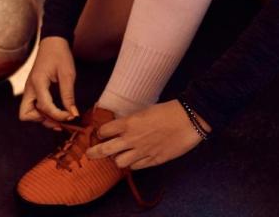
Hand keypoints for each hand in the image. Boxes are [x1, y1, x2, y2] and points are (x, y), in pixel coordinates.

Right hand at [19, 37, 79, 128]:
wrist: (52, 42)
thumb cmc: (60, 55)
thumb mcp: (68, 74)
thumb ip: (68, 95)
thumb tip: (73, 114)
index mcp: (37, 83)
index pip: (45, 108)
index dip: (59, 116)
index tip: (72, 116)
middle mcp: (29, 88)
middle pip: (26, 114)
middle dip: (43, 120)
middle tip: (60, 121)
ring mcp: (29, 89)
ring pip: (28, 112)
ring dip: (43, 118)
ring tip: (61, 118)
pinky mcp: (33, 90)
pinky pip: (33, 107)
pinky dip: (43, 113)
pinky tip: (57, 112)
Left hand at [85, 100, 209, 169]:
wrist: (188, 120)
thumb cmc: (167, 111)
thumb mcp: (144, 112)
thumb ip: (131, 122)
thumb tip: (121, 127)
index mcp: (128, 123)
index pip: (103, 131)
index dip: (100, 133)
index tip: (100, 133)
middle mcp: (132, 139)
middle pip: (104, 150)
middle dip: (94, 152)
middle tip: (90, 153)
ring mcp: (142, 152)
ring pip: (119, 163)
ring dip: (117, 159)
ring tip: (119, 155)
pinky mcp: (154, 160)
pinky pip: (136, 167)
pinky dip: (133, 164)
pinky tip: (135, 159)